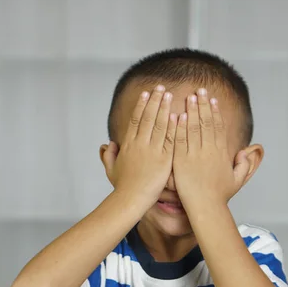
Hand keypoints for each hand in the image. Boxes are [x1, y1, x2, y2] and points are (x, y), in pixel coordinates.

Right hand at [101, 85, 177, 206]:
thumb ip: (109, 156)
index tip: (146, 93)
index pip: (136, 119)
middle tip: (161, 87)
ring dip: (165, 108)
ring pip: (160, 124)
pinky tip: (179, 115)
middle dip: (155, 100)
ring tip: (170, 95)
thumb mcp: (111, 169)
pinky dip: (174, 126)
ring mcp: (152, 150)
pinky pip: (170, 139)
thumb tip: (108, 145)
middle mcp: (140, 144)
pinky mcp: (164, 159)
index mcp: (128, 144)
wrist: (131, 199)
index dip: (142, 105)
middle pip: (148, 117)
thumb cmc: (122, 187)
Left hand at [173, 88, 249, 208]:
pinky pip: (180, 140)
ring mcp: (195, 155)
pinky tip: (178, 115)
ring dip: (192, 111)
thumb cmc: (220, 196)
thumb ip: (244, 164)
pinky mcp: (182, 161)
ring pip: (194, 128)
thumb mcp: (237, 179)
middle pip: (206, 122)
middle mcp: (209, 151)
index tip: (212, 99)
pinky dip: (180, 127)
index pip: (218, 127)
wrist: (206, 207)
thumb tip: (245, 151)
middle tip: (200, 90)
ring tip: (190, 97)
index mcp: (221, 153)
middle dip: (203, 104)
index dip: (215, 112)